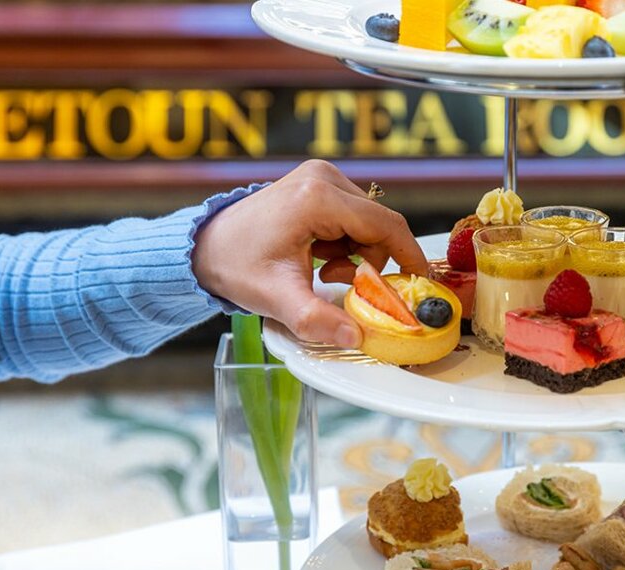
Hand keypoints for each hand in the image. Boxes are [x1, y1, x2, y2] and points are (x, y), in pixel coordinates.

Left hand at [192, 160, 427, 348]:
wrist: (205, 245)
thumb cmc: (235, 265)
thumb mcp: (277, 298)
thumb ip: (317, 319)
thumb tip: (357, 337)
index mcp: (318, 198)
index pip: (385, 225)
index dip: (409, 255)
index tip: (419, 282)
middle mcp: (324, 178)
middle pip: (379, 225)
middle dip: (370, 260)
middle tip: (338, 281)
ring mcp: (322, 177)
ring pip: (369, 223)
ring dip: (355, 252)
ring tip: (322, 268)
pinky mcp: (319, 183)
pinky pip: (354, 217)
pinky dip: (345, 242)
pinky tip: (318, 254)